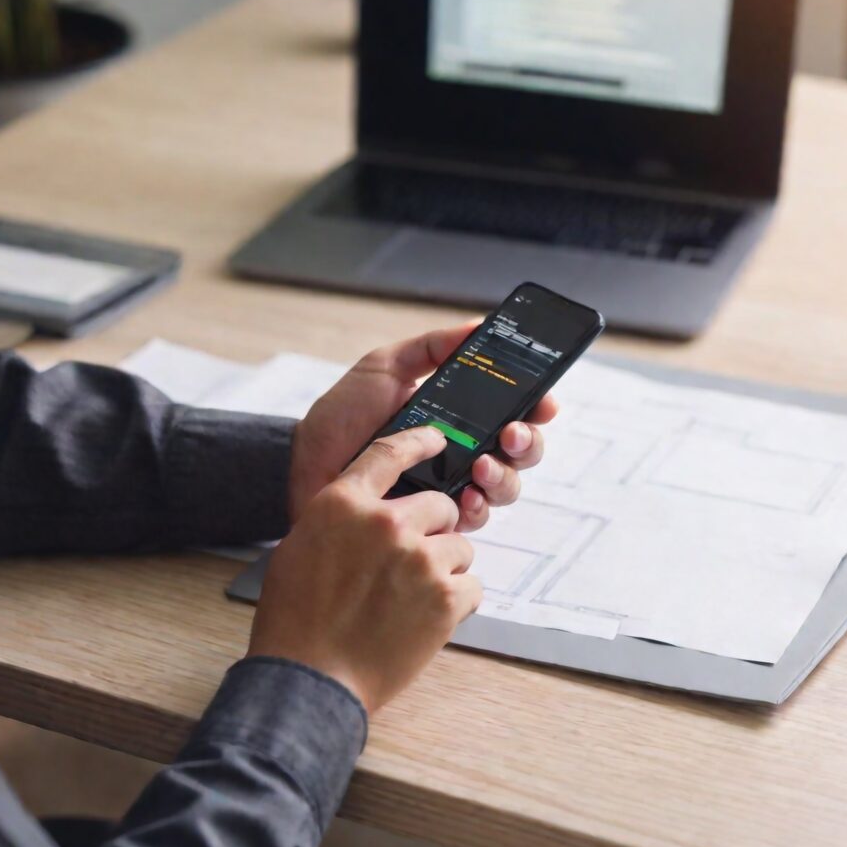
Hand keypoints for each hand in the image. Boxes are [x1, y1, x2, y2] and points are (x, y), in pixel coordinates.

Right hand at [249, 427, 481, 711]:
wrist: (308, 681)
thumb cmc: (296, 621)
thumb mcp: (300, 547)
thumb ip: (340, 518)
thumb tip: (369, 512)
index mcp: (344, 503)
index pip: (389, 452)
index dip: (419, 441)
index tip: (437, 439)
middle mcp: (386, 522)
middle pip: (439, 504)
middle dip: (435, 529)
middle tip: (415, 561)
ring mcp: (420, 558)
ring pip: (460, 546)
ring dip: (445, 568)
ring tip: (414, 599)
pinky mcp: (445, 597)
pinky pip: (472, 585)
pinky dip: (458, 602)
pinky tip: (429, 619)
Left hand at [288, 322, 558, 527]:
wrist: (302, 462)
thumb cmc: (343, 415)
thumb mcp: (385, 368)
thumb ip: (432, 347)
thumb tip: (478, 325)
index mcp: (460, 415)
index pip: (514, 411)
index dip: (538, 407)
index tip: (544, 401)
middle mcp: (464, 452)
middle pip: (521, 452)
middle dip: (528, 443)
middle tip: (510, 434)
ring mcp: (451, 488)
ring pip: (506, 488)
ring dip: (505, 476)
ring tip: (481, 466)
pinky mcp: (433, 522)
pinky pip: (473, 521)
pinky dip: (477, 509)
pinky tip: (464, 499)